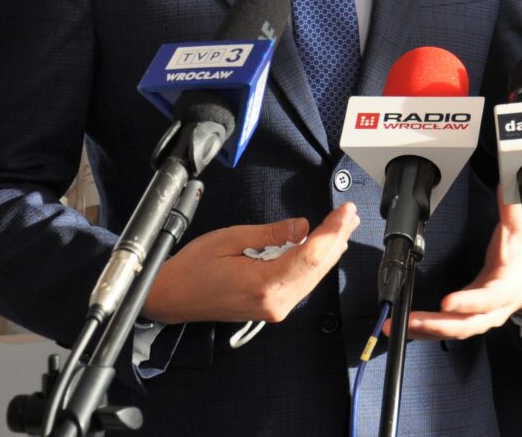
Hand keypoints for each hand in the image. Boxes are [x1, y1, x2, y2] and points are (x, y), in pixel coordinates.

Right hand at [142, 204, 358, 323]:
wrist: (172, 298)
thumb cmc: (194, 268)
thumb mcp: (231, 239)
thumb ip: (271, 234)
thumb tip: (303, 226)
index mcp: (264, 285)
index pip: (311, 256)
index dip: (332, 231)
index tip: (344, 211)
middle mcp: (275, 302)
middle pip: (318, 267)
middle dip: (337, 237)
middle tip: (349, 213)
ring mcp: (275, 308)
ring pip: (314, 276)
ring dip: (331, 249)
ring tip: (343, 225)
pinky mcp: (273, 307)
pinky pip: (303, 282)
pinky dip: (316, 262)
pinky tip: (323, 246)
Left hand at [406, 195, 521, 339]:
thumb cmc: (521, 259)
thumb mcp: (518, 233)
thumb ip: (509, 210)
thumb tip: (504, 186)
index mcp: (505, 288)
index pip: (488, 298)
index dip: (468, 302)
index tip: (447, 303)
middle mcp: (492, 310)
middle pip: (466, 324)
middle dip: (438, 325)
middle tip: (412, 319)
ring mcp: (479, 318)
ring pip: (453, 331)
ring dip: (426, 330)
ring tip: (399, 325)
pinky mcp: (467, 320)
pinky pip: (446, 330)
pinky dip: (425, 331)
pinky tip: (406, 327)